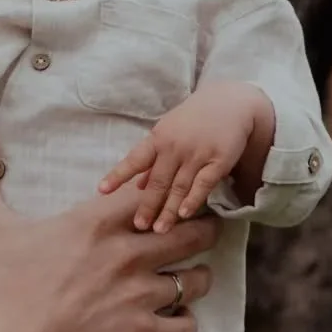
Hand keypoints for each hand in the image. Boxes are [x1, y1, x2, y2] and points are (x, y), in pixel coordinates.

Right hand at [0, 124, 215, 331]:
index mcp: (95, 223)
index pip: (154, 192)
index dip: (165, 192)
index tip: (166, 198)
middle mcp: (127, 255)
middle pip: (194, 231)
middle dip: (201, 229)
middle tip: (197, 232)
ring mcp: (139, 297)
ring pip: (197, 280)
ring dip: (195, 278)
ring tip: (188, 278)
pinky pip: (187, 325)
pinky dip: (183, 322)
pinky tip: (172, 320)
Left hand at [98, 81, 273, 231]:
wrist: (229, 102)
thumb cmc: (193, 119)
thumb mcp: (168, 132)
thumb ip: (153, 159)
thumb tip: (137, 185)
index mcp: (158, 139)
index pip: (134, 160)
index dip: (117, 175)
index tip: (102, 190)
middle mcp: (174, 147)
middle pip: (158, 181)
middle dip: (147, 205)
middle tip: (139, 226)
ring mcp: (196, 154)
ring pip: (179, 186)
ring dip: (169, 210)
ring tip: (159, 229)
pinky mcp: (218, 160)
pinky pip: (203, 184)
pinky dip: (193, 200)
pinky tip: (185, 215)